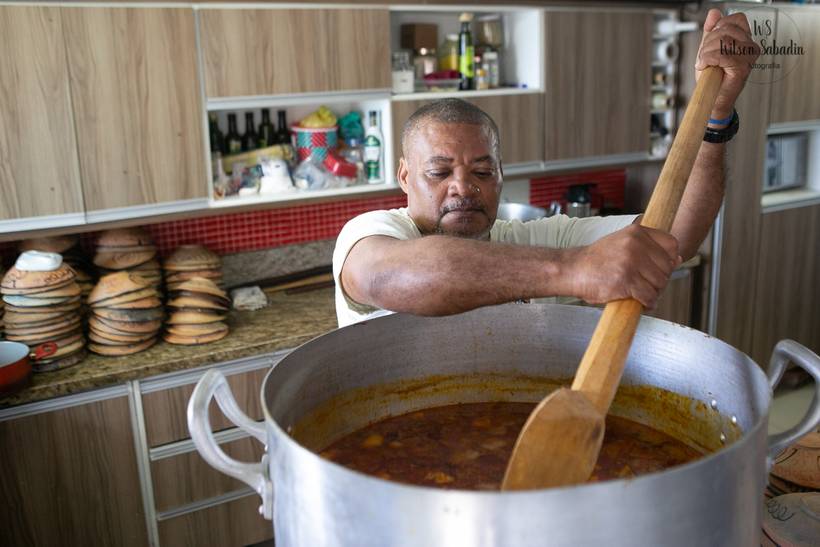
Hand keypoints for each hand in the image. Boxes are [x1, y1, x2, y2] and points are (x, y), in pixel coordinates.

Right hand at [566, 224, 680, 308]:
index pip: (671, 245)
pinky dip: (647, 303)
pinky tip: (638, 301)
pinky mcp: (626, 281)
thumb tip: (677, 258)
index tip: (658, 267)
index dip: (668, 260)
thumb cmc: (597, 260)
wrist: (573, 270)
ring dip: (653, 292)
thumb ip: (648, 247)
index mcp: (636, 232)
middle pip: (667, 268)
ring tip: (640, 293)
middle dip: (659, 280)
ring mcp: (631, 263)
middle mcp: (636, 245)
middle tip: (645, 284)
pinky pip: (649, 296)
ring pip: (660, 283)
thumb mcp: (622, 242)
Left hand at [694, 9, 760, 123]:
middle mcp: (750, 47)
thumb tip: (715, 13)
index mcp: (745, 39)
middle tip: (704, 57)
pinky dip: (707, 60)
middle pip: (725, 30)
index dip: (718, 27)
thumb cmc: (713, 76)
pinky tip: (706, 67)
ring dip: (706, 53)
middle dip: (707, 43)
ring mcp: (748, 57)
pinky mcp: (742, 67)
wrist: (713, 98)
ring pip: (722, 42)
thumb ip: (711, 30)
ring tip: (705, 63)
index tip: (710, 41)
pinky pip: (720, 55)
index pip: (735, 19)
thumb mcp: (709, 48)